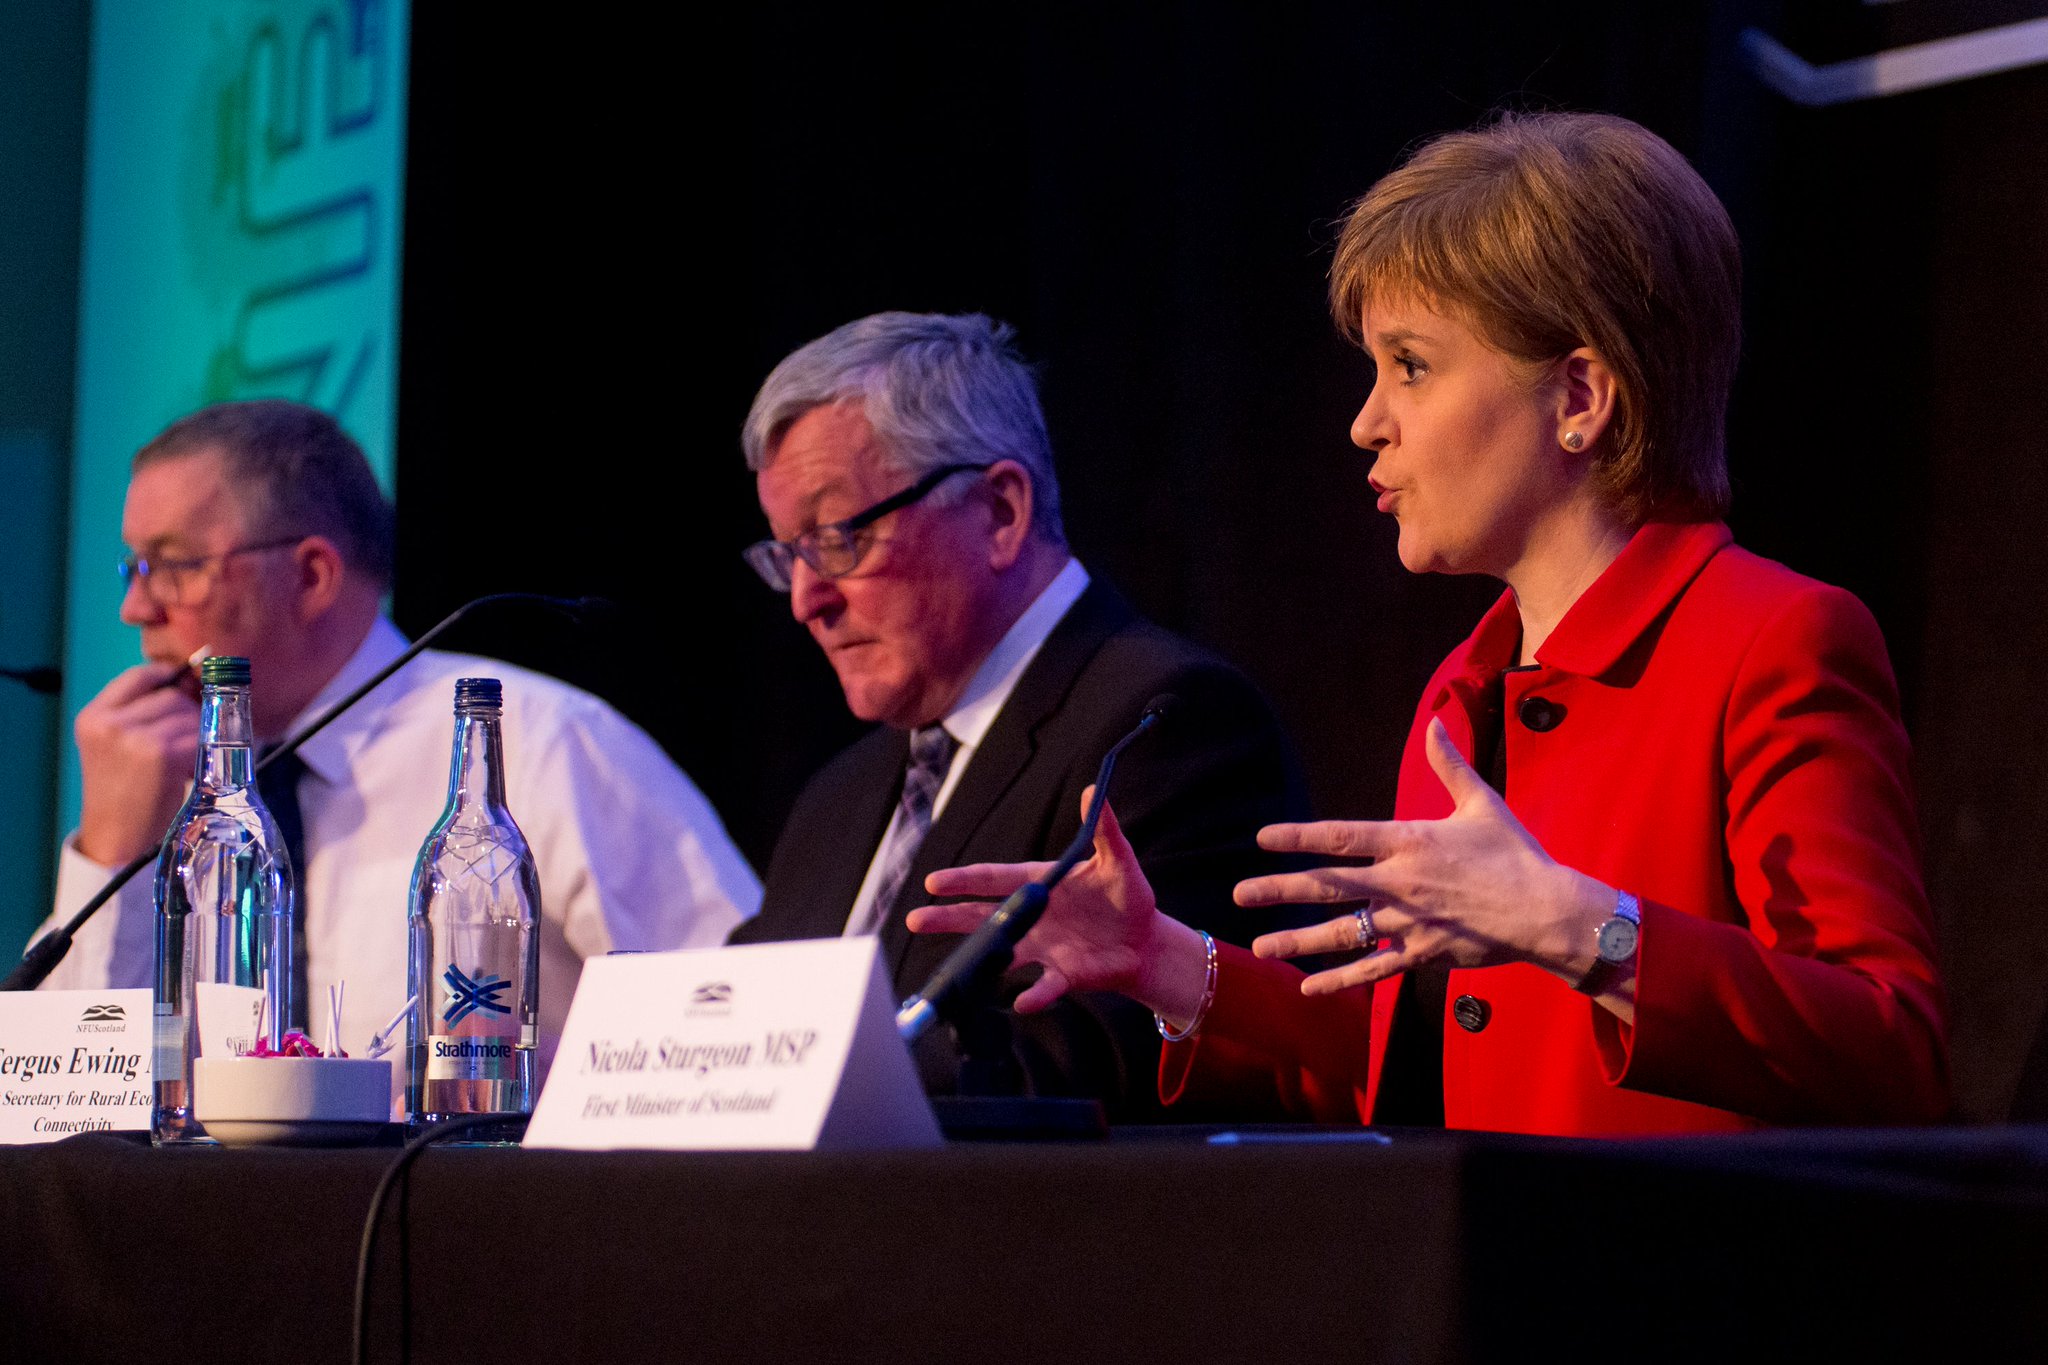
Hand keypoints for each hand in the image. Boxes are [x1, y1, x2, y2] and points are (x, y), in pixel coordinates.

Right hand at [74, 661, 200, 865]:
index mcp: (93, 717)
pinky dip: (203, 753)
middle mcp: (109, 723)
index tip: (188, 684)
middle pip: (172, 696)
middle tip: (185, 742)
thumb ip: (139, 715)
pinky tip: (189, 770)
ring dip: (198, 735)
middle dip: (188, 715)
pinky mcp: (159, 754)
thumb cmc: (124, 793)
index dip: (169, 677)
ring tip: (183, 760)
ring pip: (190, 716)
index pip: (139, 675)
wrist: (116, 839)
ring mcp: (133, 737)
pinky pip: (199, 739)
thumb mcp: (114, 747)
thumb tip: (191, 680)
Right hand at [909, 790, 1210, 1021]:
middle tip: (915, 918)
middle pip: (982, 916)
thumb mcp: (1118, 860)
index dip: (965, 880)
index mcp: (1038, 884)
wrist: (1145, 942)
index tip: (934, 881)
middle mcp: (1031, 917)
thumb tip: (1094, 790)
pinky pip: (1044, 986)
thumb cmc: (1128, 896)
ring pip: (1001, 953)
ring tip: (953, 969)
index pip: (994, 879)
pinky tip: (1023, 1001)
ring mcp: (1042, 947)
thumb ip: (1104, 829)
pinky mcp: (1062, 974)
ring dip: (977, 960)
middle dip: (948, 917)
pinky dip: (1035, 994)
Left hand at [1236, 718, 1612, 995]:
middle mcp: (1401, 884)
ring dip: (1298, 940)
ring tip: (1260, 945)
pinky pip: (1373, 971)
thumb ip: (1449, 764)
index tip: (1262, 839)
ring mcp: (1408, 924)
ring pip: (1343, 934)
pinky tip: (1307, 987)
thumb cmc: (1515, 854)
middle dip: (1281, 889)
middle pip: (1330, 886)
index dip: (1300, 837)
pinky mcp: (1422, 954)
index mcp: (1410, 842)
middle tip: (1240, 894)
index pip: (1343, 837)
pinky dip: (1340, 980)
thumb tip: (1435, 722)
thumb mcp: (1481, 803)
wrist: (1548, 912)